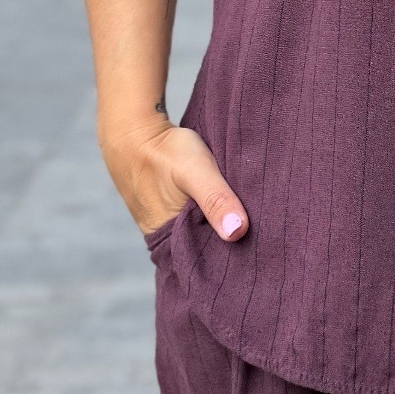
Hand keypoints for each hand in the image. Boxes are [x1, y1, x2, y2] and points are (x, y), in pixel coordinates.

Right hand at [101, 110, 248, 245]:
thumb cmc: (164, 151)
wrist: (131, 131)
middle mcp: (165, 237)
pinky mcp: (166, 207)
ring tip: (249, 221)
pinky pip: (192, 219)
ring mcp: (164, 223)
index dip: (232, 259)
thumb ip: (216, 200)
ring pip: (199, 232)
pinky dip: (208, 214)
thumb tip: (237, 233)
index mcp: (170, 239)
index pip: (207, 262)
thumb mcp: (195, 172)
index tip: (260, 254)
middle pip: (205, 248)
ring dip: (219, 227)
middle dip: (229, 244)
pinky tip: (225, 206)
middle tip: (262, 237)